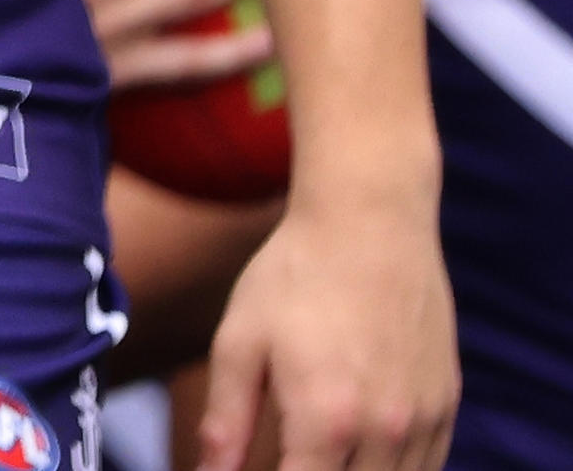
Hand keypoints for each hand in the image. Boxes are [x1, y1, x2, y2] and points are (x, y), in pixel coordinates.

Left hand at [192, 187, 454, 470]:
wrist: (370, 225)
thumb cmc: (294, 279)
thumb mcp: (239, 342)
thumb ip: (226, 421)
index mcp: (326, 419)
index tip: (257, 470)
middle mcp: (384, 430)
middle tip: (289, 455)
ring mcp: (422, 420)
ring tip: (319, 454)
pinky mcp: (446, 406)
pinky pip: (427, 467)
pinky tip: (360, 454)